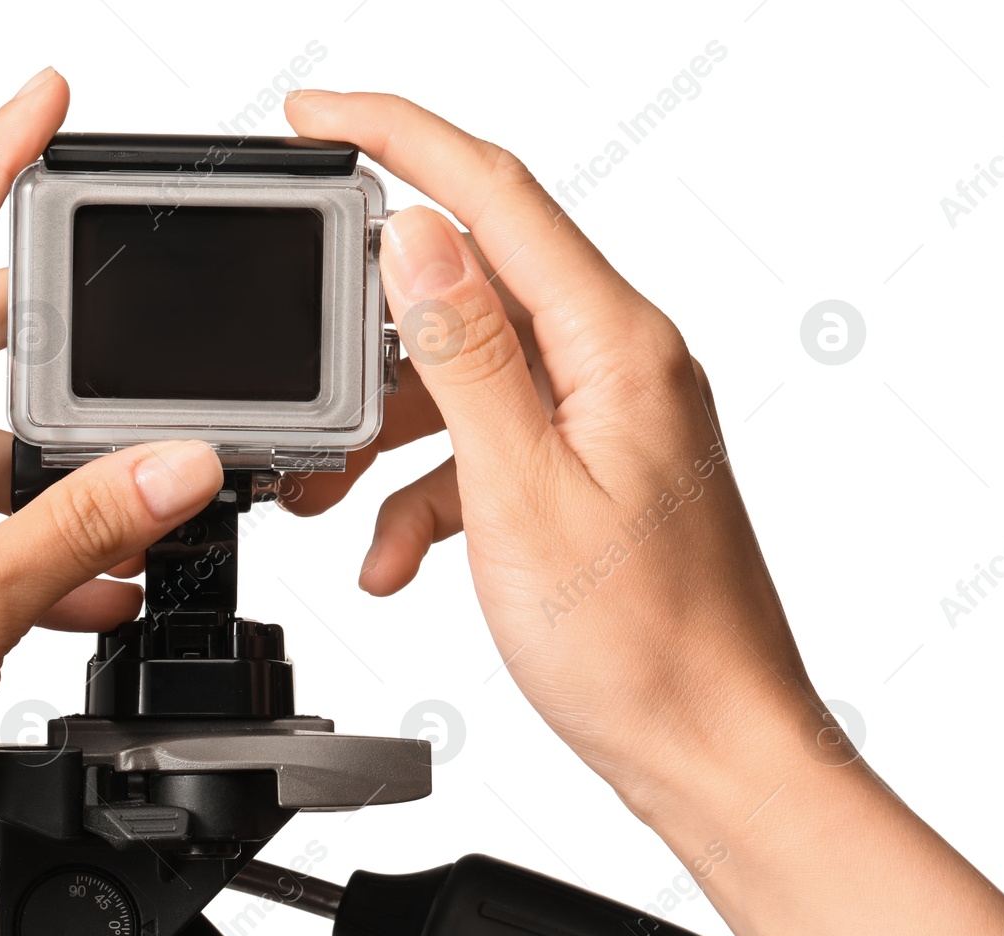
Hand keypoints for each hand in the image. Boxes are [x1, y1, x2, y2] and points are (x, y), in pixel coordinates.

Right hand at [283, 93, 1003, 935]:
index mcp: (615, 347)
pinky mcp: (585, 470)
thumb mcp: (524, 492)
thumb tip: (417, 240)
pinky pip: (482, 446)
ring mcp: (602, 418)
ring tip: (324, 491)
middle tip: (294, 362)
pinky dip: (424, 490)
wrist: (709, 752)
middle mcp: (616, 365)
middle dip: (364, 327)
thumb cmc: (643, 648)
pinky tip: (392, 553)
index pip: (496, 194)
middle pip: (469, 283)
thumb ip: (467, 355)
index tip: (314, 116)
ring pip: (462, 375)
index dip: (397, 136)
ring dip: (384, 429)